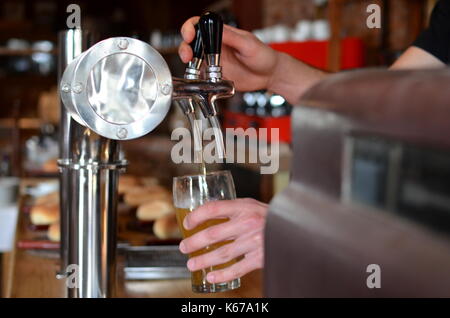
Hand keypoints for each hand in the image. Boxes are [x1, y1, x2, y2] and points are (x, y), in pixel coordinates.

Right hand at [178, 17, 327, 103]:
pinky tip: (200, 79)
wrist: (270, 75)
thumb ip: (232, 38)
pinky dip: (196, 78)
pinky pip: (200, 76)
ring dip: (189, 63)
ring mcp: (213, 61)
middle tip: (188, 56)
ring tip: (193, 67)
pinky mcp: (214, 75)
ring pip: (193, 59)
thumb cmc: (263, 56)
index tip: (189, 36)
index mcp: (222, 34)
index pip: (200, 25)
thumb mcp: (249, 45)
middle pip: (192, 42)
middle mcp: (215, 46)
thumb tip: (217, 29)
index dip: (190, 28)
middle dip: (185, 47)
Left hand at [179, 198, 267, 283]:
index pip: (213, 208)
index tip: (188, 224)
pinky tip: (211, 277)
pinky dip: (222, 275)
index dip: (196, 216)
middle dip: (194, 242)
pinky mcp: (260, 258)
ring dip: (203, 260)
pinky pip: (238, 269)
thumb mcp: (252, 206)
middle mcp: (248, 223)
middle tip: (184, 247)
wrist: (294, 229)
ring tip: (192, 264)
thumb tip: (206, 215)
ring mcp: (254, 241)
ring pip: (222, 253)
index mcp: (244, 207)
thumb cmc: (269, 217)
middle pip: (213, 234)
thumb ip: (233, 210)